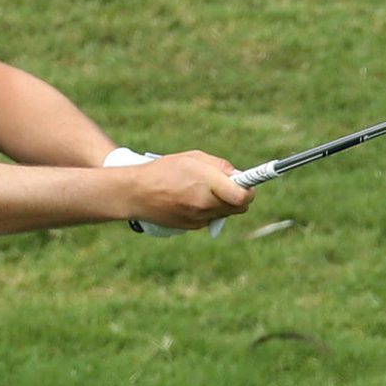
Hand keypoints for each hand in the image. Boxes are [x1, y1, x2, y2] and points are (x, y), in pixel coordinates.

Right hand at [103, 148, 253, 231]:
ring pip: (226, 213)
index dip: (250, 189)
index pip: (242, 196)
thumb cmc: (164, 170)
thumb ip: (219, 166)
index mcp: (206, 184)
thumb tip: (239, 175)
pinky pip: (211, 218)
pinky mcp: (192, 226)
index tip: (250, 183)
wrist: (135, 194)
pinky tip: (191, 199)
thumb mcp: (192, 158)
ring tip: (205, 190)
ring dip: (224, 202)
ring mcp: (198, 218)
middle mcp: (204, 205)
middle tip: (230, 184)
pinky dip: (209, 210)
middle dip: (239, 195)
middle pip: (239, 206)